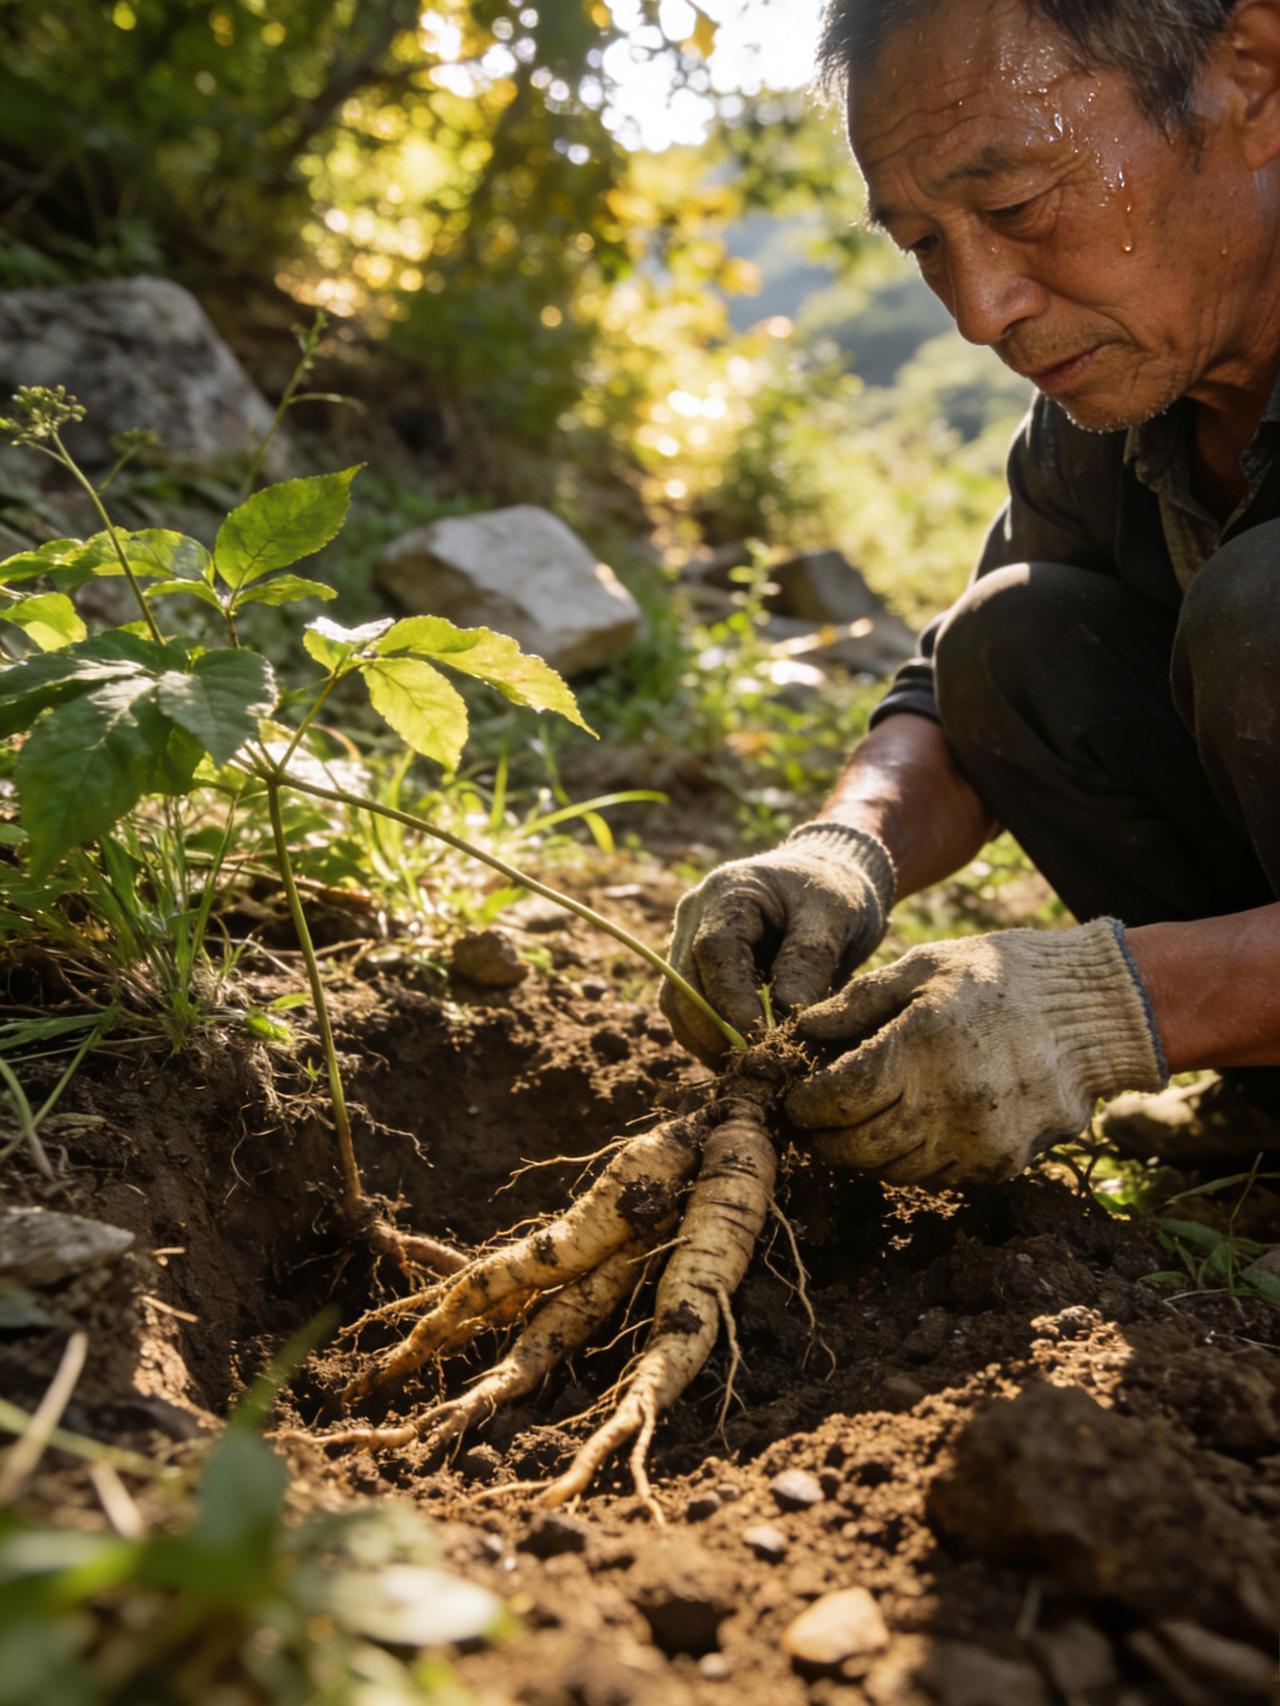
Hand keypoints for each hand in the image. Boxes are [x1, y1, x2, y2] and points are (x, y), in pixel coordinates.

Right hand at [660, 823, 895, 1062]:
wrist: (827, 881)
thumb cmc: (833, 892)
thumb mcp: (834, 916)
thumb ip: (809, 961)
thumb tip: (783, 1016)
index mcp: (728, 891)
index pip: (713, 951)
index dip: (731, 999)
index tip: (761, 1037)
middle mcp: (695, 915)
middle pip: (683, 983)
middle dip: (716, 1030)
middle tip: (759, 1064)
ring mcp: (687, 941)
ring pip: (677, 1004)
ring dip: (709, 1041)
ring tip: (753, 1066)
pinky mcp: (695, 969)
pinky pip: (689, 1012)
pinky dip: (712, 1039)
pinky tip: (747, 1055)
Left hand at [785, 918, 1167, 1184]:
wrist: (1095, 1009)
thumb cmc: (1001, 975)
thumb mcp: (924, 966)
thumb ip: (858, 1001)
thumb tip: (802, 1030)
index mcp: (922, 1045)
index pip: (839, 1097)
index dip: (805, 1106)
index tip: (792, 1099)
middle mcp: (949, 1101)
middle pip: (859, 1146)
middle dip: (823, 1139)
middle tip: (808, 1125)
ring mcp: (979, 1139)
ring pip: (893, 1171)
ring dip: (863, 1155)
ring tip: (852, 1129)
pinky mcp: (1002, 1163)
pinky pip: (936, 1177)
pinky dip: (909, 1162)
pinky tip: (905, 1132)